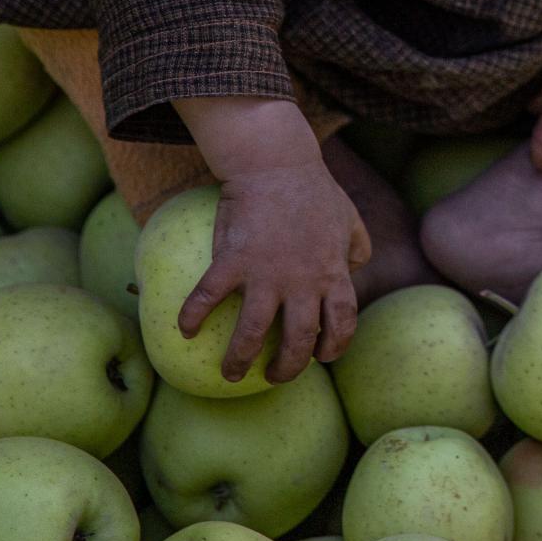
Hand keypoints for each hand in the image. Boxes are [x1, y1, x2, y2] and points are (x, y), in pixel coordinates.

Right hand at [177, 152, 370, 383]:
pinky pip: (209, 297)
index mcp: (332, 273)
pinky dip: (193, 316)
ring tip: (230, 375)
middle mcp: (303, 281)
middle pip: (300, 340)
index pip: (342, 322)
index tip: (322, 358)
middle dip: (288, 368)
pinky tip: (184, 331)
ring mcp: (267, 273)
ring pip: (253, 332)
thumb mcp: (348, 218)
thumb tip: (354, 268)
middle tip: (275, 377)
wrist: (277, 163)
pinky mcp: (234, 260)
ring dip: (240, 359)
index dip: (335, 346)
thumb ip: (357, 246)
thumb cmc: (313, 189)